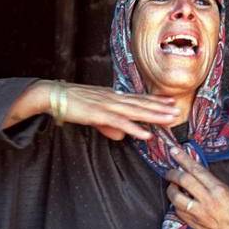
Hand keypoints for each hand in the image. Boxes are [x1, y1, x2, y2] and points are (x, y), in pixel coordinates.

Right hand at [4, 80, 180, 139]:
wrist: (51, 94)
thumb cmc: (70, 103)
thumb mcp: (93, 115)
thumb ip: (108, 125)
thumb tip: (122, 134)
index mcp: (111, 96)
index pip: (137, 98)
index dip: (155, 101)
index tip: (171, 102)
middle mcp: (112, 98)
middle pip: (141, 104)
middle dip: (160, 108)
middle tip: (178, 110)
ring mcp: (106, 104)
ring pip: (136, 111)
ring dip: (154, 116)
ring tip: (170, 119)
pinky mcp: (98, 113)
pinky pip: (120, 122)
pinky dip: (134, 128)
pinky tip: (146, 134)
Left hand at [165, 147, 228, 228]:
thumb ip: (212, 183)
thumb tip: (197, 173)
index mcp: (218, 190)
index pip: (196, 169)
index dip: (183, 158)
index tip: (174, 151)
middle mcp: (207, 201)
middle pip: (183, 180)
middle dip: (173, 173)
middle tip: (169, 171)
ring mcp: (199, 214)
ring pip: (175, 196)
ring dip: (171, 189)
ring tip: (172, 186)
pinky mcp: (193, 224)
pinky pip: (178, 211)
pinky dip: (175, 203)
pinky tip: (178, 201)